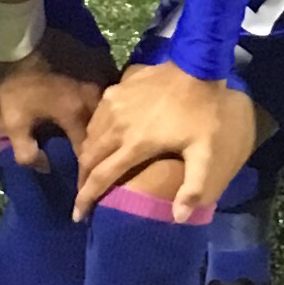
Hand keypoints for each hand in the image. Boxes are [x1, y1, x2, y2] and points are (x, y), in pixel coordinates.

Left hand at [0, 50, 101, 171]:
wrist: (22, 39)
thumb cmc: (18, 83)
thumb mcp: (14, 122)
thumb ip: (27, 152)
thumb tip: (45, 168)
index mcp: (76, 113)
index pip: (88, 151)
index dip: (85, 168)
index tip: (83, 178)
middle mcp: (96, 96)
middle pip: (105, 127)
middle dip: (100, 143)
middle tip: (95, 153)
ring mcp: (102, 74)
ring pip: (112, 104)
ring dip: (108, 117)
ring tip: (102, 127)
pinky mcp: (101, 58)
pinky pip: (111, 82)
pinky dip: (109, 94)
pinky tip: (104, 99)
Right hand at [77, 60, 253, 224]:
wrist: (198, 65)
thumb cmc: (202, 112)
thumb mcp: (205, 152)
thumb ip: (194, 186)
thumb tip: (178, 219)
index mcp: (134, 144)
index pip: (101, 177)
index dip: (86, 199)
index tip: (78, 216)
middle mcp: (116, 126)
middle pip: (88, 159)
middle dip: (82, 180)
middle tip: (83, 196)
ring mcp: (113, 105)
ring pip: (89, 137)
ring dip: (87, 157)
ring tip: (89, 172)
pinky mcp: (115, 90)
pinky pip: (96, 118)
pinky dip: (93, 134)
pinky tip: (100, 140)